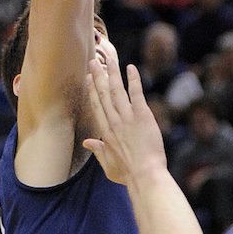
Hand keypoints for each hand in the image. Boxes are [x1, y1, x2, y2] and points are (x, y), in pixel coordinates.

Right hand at [82, 42, 166, 185]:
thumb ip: (98, 150)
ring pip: (116, 90)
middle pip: (103, 94)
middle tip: (94, 61)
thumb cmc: (128, 174)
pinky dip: (133, 79)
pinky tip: (131, 68)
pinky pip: (136, 93)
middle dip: (98, 76)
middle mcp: (113, 121)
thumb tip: (87, 142)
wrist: (145, 175)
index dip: (92, 90)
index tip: (89, 78)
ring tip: (109, 58)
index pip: (96, 106)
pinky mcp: (142, 115)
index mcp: (105, 132)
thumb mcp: (108, 164)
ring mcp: (127, 117)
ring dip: (112, 73)